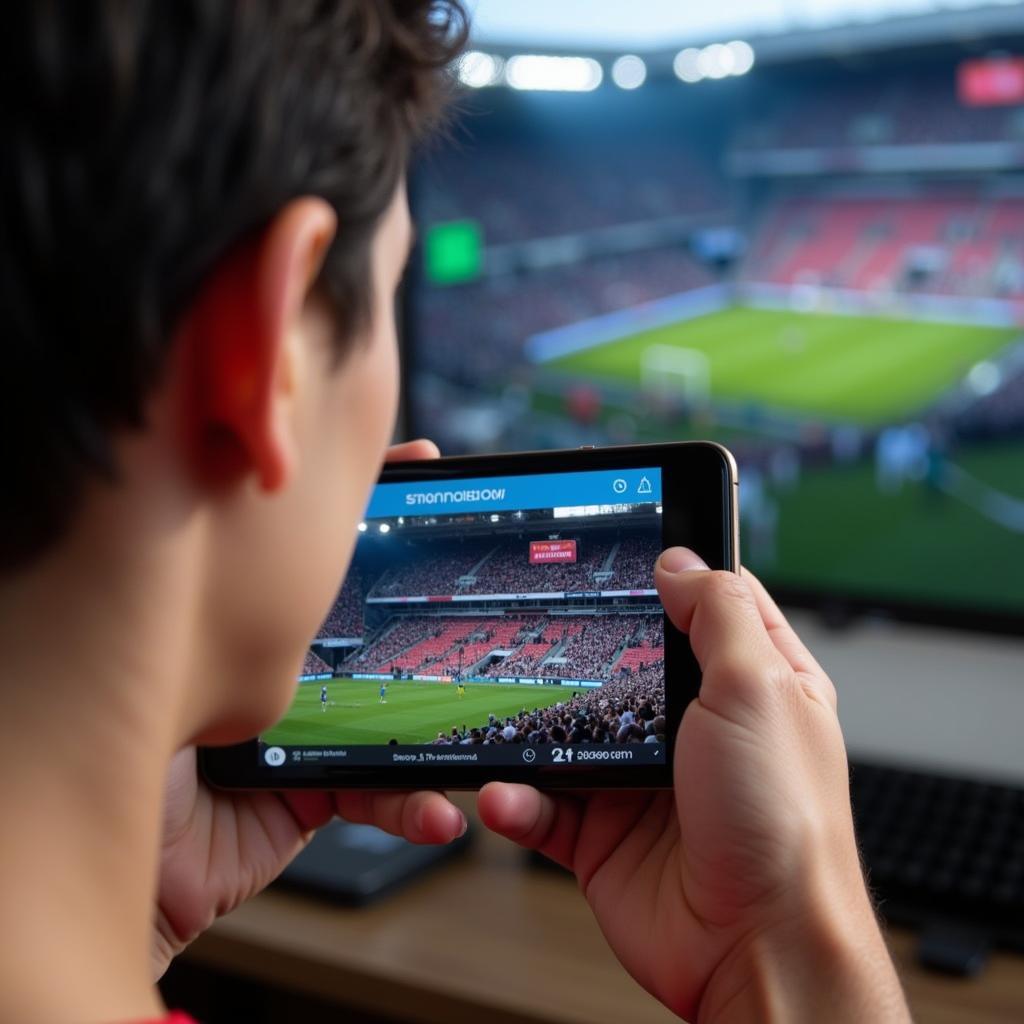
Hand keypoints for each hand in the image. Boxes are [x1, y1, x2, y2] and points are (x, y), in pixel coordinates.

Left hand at [153, 439, 465, 977]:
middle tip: (460, 555)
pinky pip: (378, 799)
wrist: (94, 826)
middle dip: (421, 587)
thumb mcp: (187, 626)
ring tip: (473, 714)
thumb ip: (240, 574)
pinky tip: (439, 812)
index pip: (324, 555)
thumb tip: (280, 486)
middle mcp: (287, 670)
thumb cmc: (120, 718)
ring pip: (396, 717)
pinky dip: (412, 807)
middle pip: (370, 623)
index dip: (375, 512)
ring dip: (441, 722)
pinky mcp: (313, 798)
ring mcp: (307, 734)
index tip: (417, 464)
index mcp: (255, 618)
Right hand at [478, 549, 908, 1022]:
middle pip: (624, 663)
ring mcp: (645, 780)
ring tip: (507, 723)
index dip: (673, 573)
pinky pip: (542, 803)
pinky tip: (508, 795)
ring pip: (570, 733)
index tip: (626, 546)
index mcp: (751, 686)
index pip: (710, 607)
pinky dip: (516, 799)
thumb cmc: (783, 825)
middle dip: (583, 653)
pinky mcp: (603, 831)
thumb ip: (718, 617)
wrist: (755, 948)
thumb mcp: (758, 691)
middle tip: (541, 632)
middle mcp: (697, 728)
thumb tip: (680, 562)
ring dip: (533, 731)